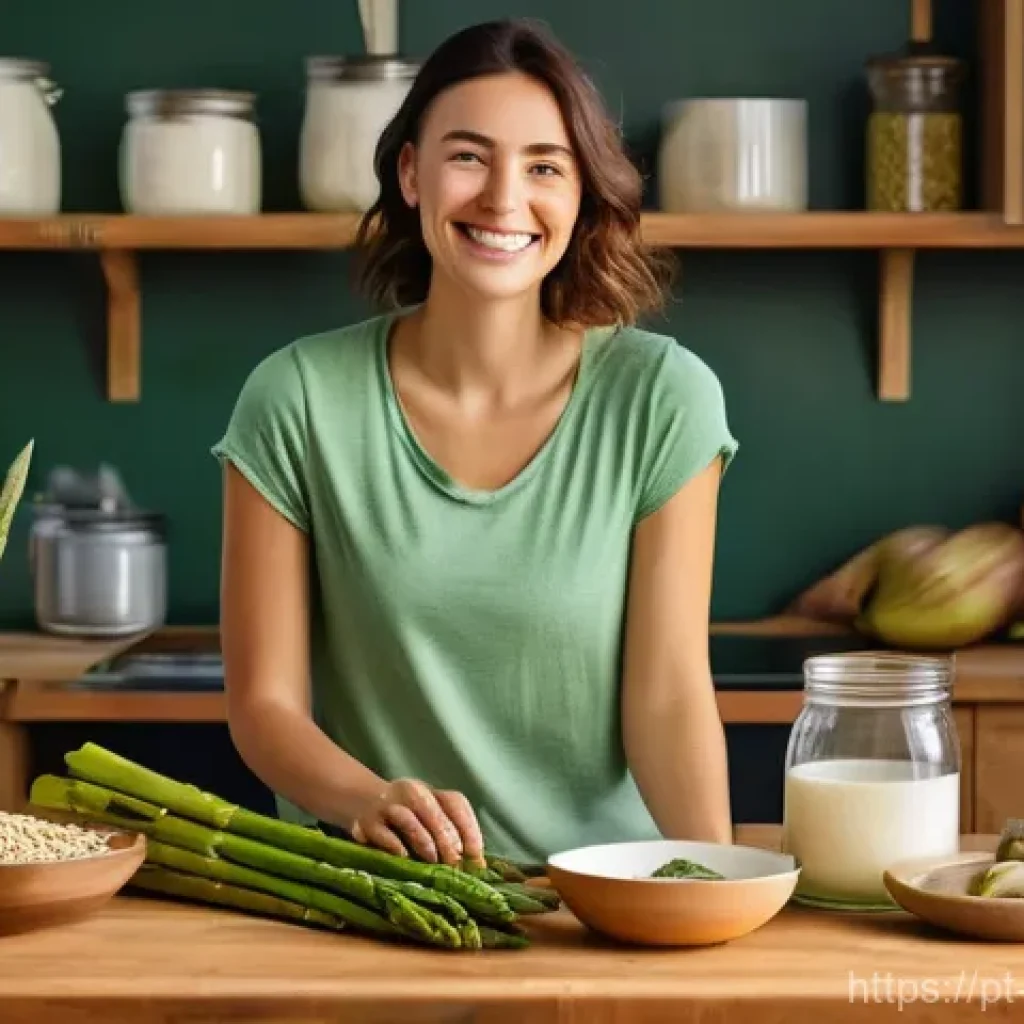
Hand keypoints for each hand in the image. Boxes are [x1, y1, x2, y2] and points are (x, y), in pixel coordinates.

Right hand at [349, 778, 485, 866]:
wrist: (361, 801)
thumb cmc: (405, 819)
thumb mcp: (427, 818)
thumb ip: (449, 835)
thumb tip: (476, 865)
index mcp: (431, 792)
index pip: (455, 803)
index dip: (469, 829)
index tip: (475, 855)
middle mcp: (411, 792)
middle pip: (433, 813)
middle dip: (447, 841)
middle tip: (454, 865)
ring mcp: (388, 805)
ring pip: (409, 820)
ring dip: (424, 842)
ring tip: (432, 861)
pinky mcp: (366, 822)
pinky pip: (383, 833)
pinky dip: (395, 846)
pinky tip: (404, 857)